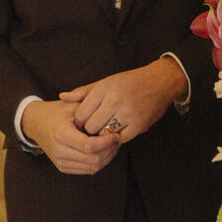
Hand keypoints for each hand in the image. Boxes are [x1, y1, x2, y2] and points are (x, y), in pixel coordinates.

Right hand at [21, 99, 119, 174]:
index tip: (116, 135)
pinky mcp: (63, 167)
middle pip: (93, 160)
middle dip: (109, 151)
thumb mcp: (71, 105)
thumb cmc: (56, 112)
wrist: (36, 124)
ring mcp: (60, 162)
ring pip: (92, 167)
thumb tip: (110, 117)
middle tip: (118, 140)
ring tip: (113, 145)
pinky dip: (99, 163)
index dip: (106, 142)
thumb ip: (89, 109)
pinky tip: (105, 151)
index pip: (88, 146)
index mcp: (61, 134)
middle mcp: (59, 151)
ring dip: (107, 158)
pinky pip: (87, 170)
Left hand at [60, 57, 187, 140]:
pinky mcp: (139, 125)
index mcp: (105, 89)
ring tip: (104, 128)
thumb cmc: (130, 82)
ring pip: (103, 135)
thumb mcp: (106, 82)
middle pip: (90, 127)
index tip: (82, 123)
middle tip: (93, 128)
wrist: (160, 82)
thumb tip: (62, 97)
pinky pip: (119, 139)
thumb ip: (84, 91)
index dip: (79, 122)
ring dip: (102, 135)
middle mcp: (116, 101)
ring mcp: (128, 114)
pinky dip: (116, 137)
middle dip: (89, 130)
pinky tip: (116, 130)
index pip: (81, 114)